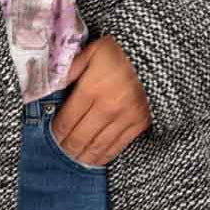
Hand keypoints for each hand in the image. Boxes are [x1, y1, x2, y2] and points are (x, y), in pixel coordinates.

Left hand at [50, 35, 152, 167]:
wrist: (157, 53)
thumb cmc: (121, 50)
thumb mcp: (91, 52)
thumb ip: (70, 70)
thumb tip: (52, 86)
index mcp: (91, 88)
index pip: (66, 121)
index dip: (56, 132)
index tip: (52, 135)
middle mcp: (107, 107)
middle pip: (80, 138)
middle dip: (66, 148)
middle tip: (60, 151)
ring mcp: (124, 118)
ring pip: (98, 146)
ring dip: (83, 156)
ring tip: (74, 158)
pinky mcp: (140, 124)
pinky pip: (118, 146)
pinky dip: (104, 156)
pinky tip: (96, 159)